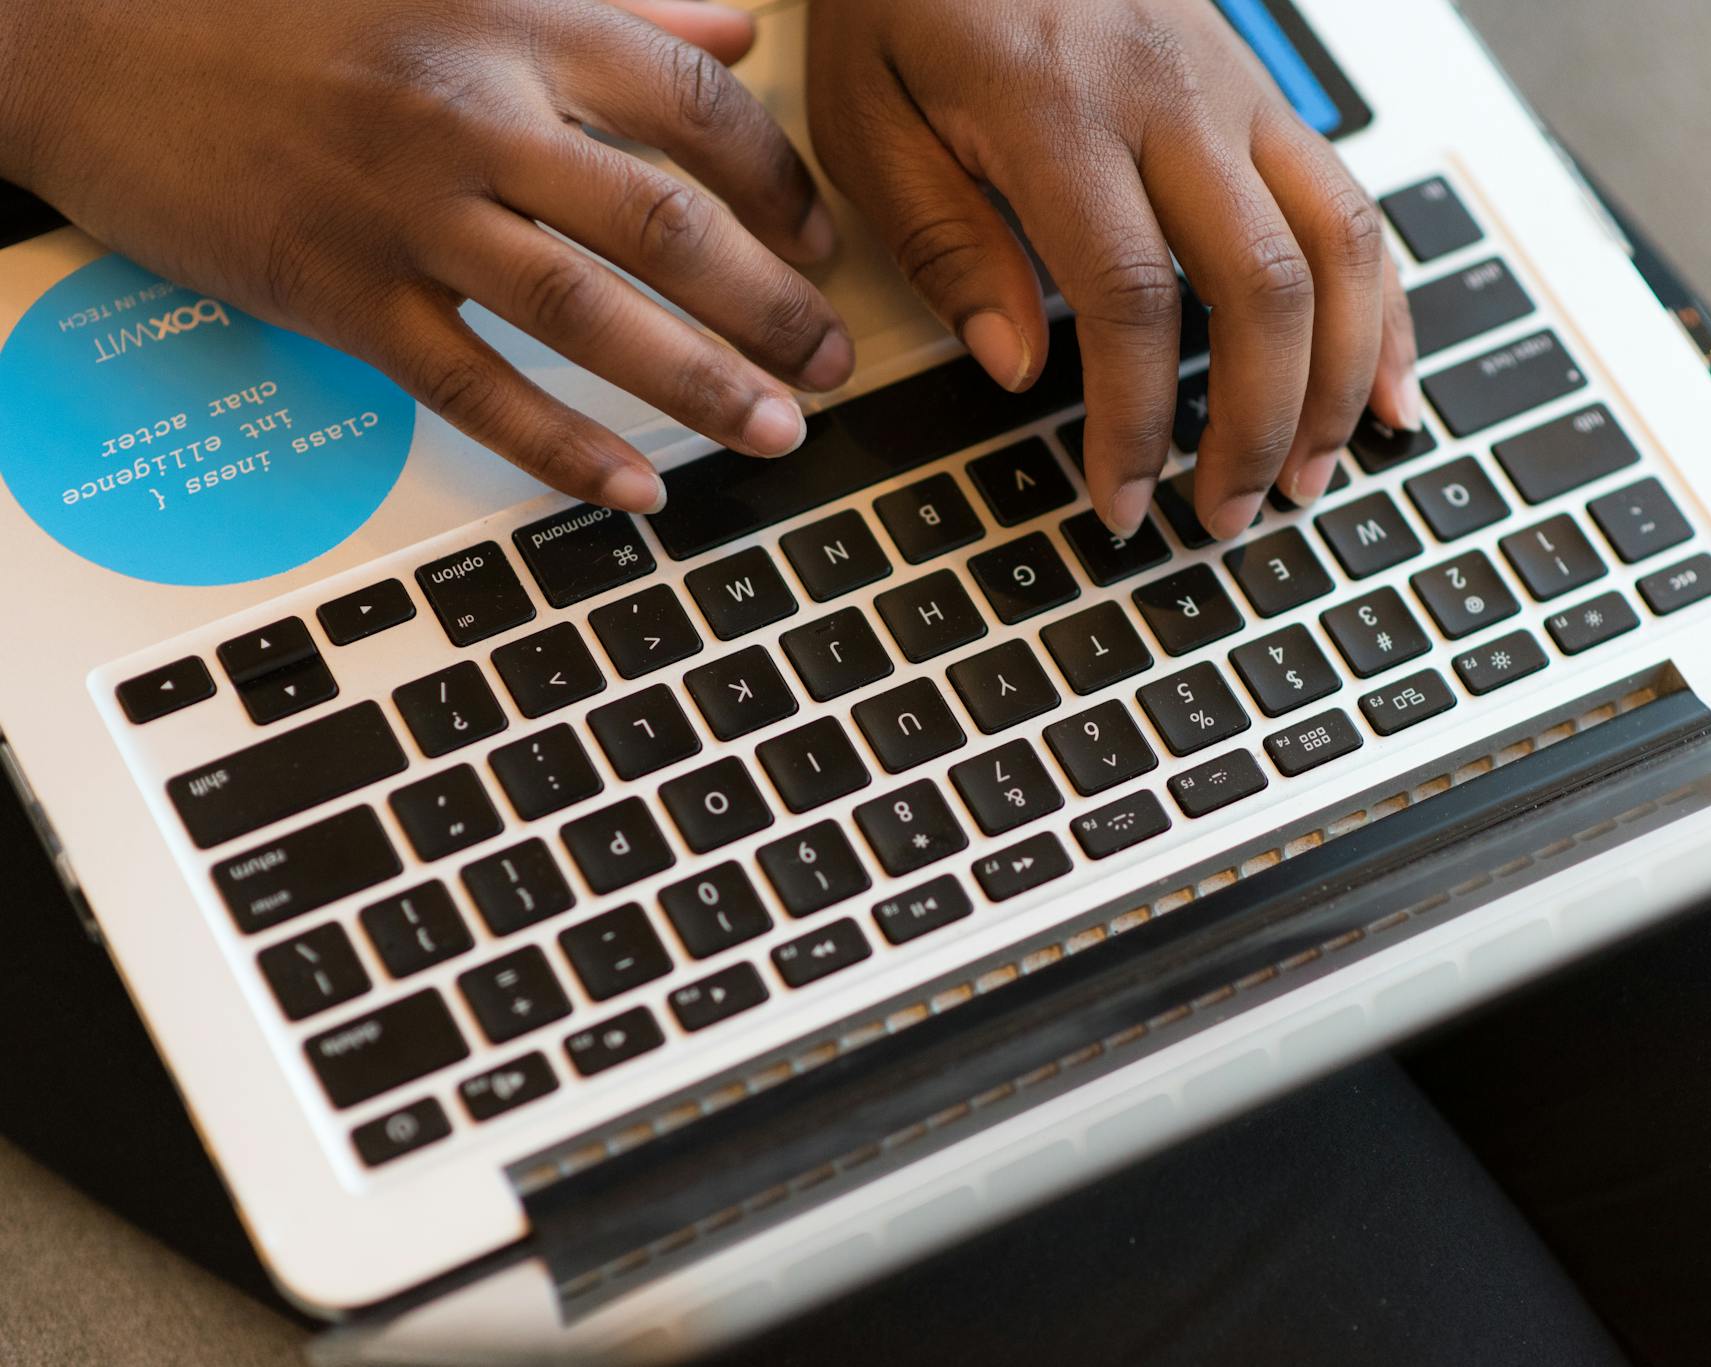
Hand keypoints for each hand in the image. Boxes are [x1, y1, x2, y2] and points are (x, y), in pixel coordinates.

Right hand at [0, 0, 854, 512]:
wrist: (85, 29)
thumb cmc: (277, 3)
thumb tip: (737, 23)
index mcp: (518, 19)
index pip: (702, 106)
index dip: (785, 187)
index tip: (821, 248)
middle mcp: (476, 111)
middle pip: (669, 222)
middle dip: (774, 307)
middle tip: (830, 365)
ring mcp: (406, 210)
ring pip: (590, 313)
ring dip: (702, 384)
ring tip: (779, 433)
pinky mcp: (340, 294)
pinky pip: (476, 388)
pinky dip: (564, 447)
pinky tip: (635, 489)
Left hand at [808, 0, 1419, 540]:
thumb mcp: (869, 112)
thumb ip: (943, 241)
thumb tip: (1019, 365)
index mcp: (1063, 109)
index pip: (1131, 298)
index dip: (1135, 420)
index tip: (1121, 500)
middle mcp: (1175, 96)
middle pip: (1266, 284)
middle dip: (1257, 422)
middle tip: (1226, 516)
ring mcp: (1237, 90)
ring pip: (1339, 243)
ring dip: (1337, 378)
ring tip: (1307, 476)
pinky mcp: (1264, 94)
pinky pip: (1352, 204)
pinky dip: (1380, 306)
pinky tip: (1381, 386)